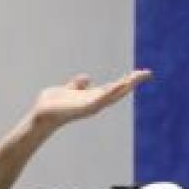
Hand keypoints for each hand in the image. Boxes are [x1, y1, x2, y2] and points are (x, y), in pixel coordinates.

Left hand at [28, 70, 151, 131]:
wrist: (41, 115)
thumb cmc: (52, 105)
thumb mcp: (68, 89)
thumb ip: (77, 84)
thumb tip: (86, 78)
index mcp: (92, 97)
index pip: (114, 87)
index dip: (127, 80)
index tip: (139, 73)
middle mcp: (95, 102)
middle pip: (119, 90)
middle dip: (133, 82)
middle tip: (147, 73)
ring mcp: (92, 105)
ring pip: (114, 93)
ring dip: (127, 84)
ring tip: (139, 75)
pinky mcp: (87, 107)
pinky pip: (103, 97)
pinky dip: (113, 90)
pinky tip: (122, 83)